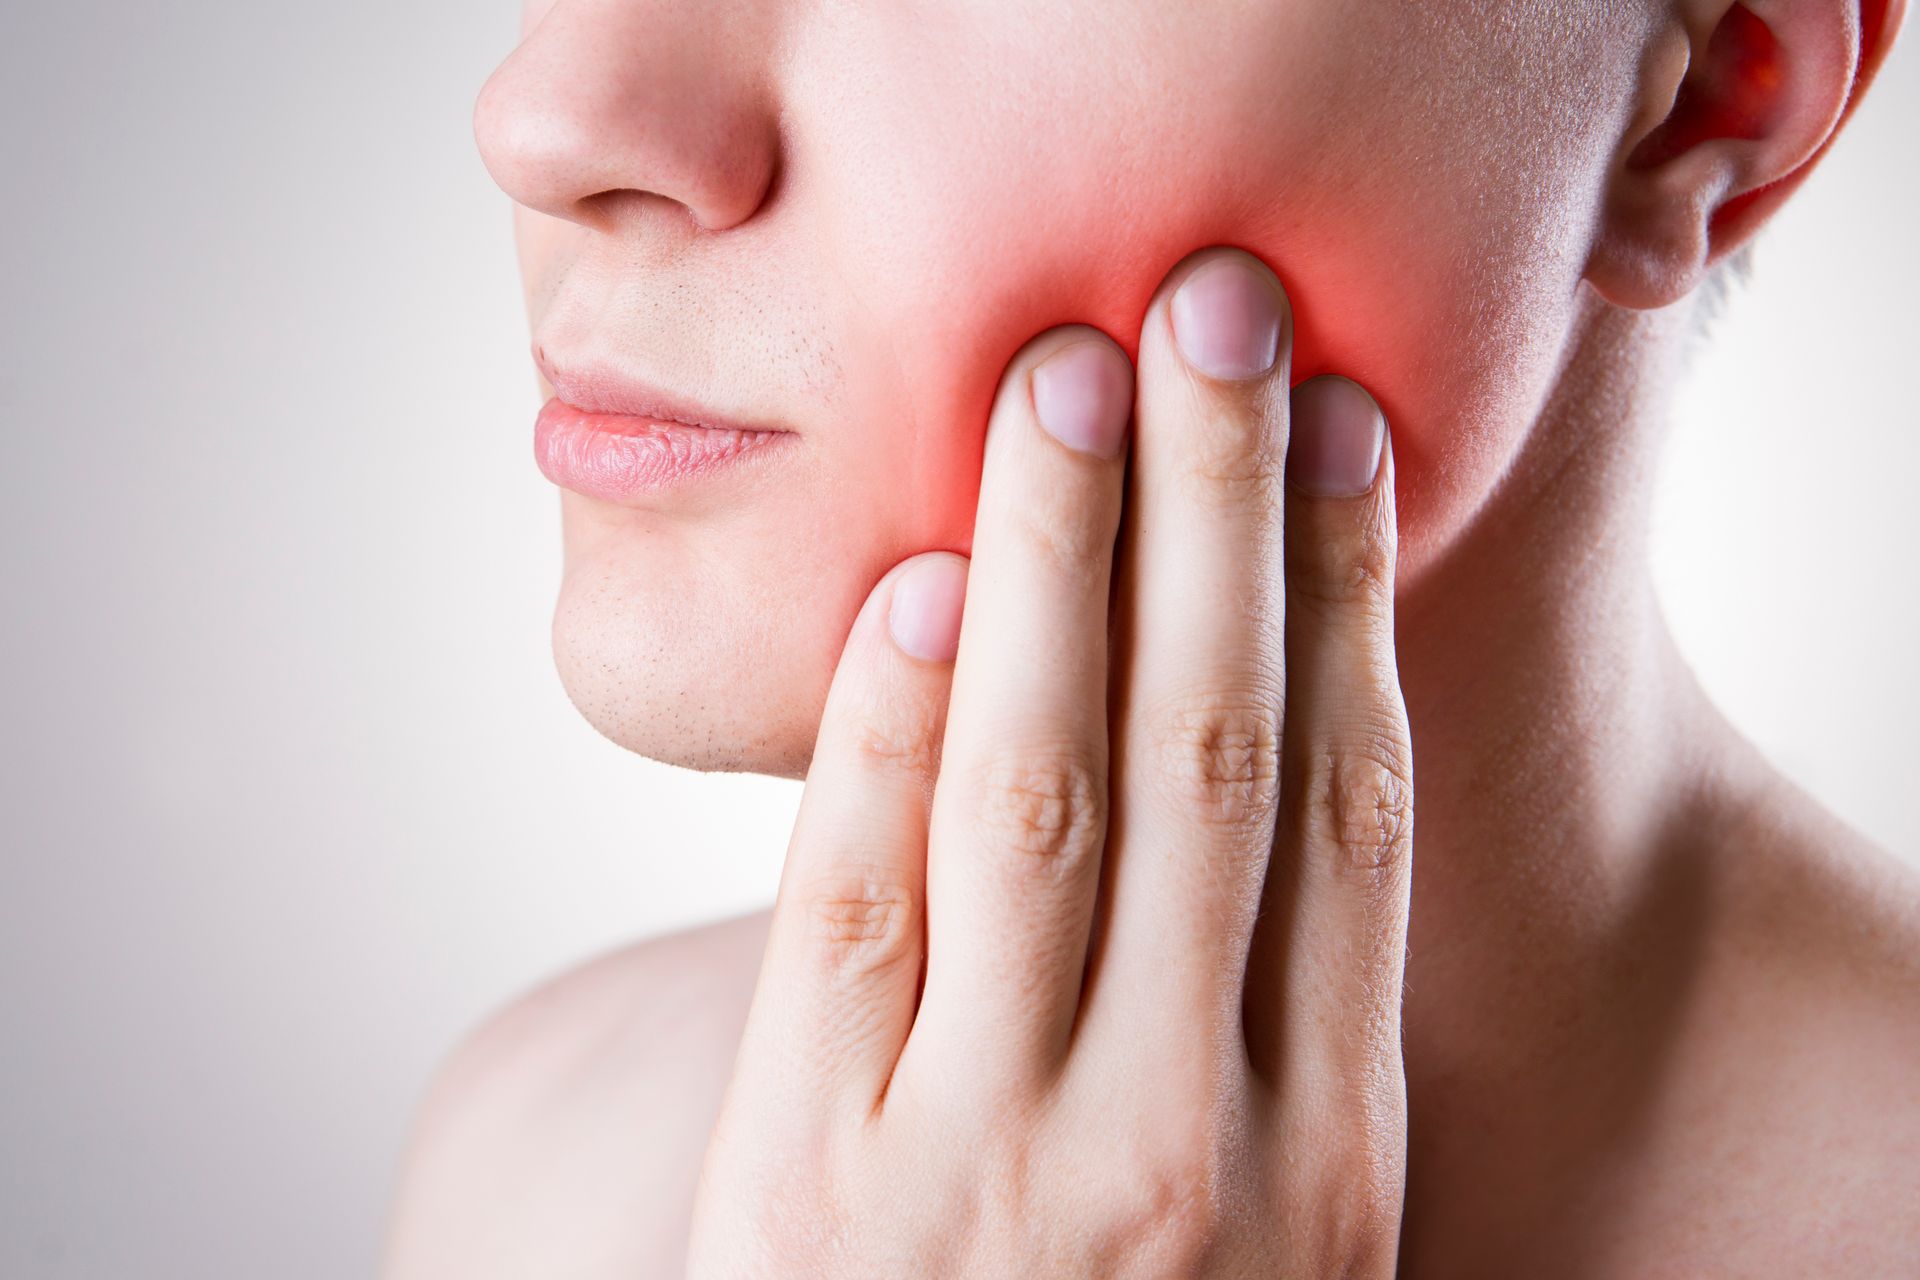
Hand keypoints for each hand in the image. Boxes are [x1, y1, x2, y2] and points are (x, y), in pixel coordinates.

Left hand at [686, 247, 1412, 1276]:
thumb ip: (1269, 1046)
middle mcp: (1181, 1143)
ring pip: (1042, 794)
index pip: (1350, 818)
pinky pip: (855, 909)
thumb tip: (1278, 774)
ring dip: (1056, 564)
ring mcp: (993, 1163)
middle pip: (1212, 757)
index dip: (1350, 602)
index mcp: (1324, 1157)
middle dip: (1215, 512)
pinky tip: (918, 588)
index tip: (1343, 434)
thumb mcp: (1261, 1240)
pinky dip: (886, 734)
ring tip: (1069, 380)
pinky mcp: (816, 1178)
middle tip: (1216, 311)